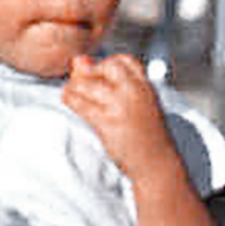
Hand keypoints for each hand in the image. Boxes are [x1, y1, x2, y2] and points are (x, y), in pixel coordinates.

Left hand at [61, 52, 174, 191]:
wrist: (157, 165)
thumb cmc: (145, 134)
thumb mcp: (140, 104)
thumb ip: (114, 83)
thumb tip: (78, 60)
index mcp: (146, 86)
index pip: (124, 60)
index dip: (107, 63)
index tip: (99, 75)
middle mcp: (135, 93)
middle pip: (106, 67)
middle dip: (89, 72)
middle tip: (81, 83)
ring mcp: (121, 108)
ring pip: (88, 85)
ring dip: (74, 86)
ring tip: (71, 92)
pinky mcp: (108, 124)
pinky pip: (81, 104)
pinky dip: (70, 98)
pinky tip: (67, 99)